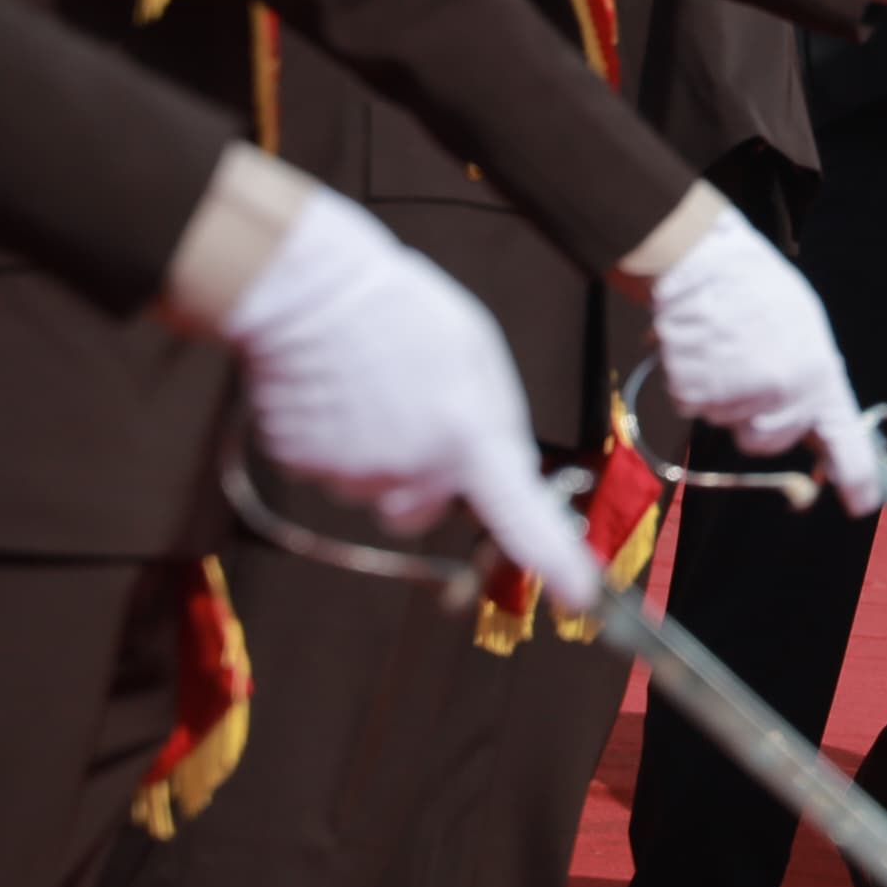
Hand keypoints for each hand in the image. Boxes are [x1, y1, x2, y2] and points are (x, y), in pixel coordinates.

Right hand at [222, 190, 601, 613]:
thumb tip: (498, 468)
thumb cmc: (404, 310)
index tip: (581, 596)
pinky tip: (338, 395)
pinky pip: (331, 473)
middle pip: (428, 511)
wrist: (311, 290)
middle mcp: (414, 469)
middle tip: (419, 413)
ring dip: (381, 457)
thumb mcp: (479, 354)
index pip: (521, 517)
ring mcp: (355, 474)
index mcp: (470, 436)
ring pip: (377, 491)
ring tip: (375, 388)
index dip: (555, 561)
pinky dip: (336, 444)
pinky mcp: (305, 468)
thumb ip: (494, 420)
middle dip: (430, 479)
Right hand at [643, 204, 883, 514]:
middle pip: (769, 441)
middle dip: (762, 418)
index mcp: (820, 376)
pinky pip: (696, 409)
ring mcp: (738, 400)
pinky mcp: (697, 397)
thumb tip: (814, 422)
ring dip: (727, 398)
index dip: (855, 476)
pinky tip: (703, 351)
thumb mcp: (807, 331)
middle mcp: (784, 396)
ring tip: (729, 349)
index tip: (863, 503)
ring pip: (731, 424)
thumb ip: (813, 379)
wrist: (705, 262)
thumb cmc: (760, 291)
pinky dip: (696, 386)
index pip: (843, 440)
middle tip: (753, 370)